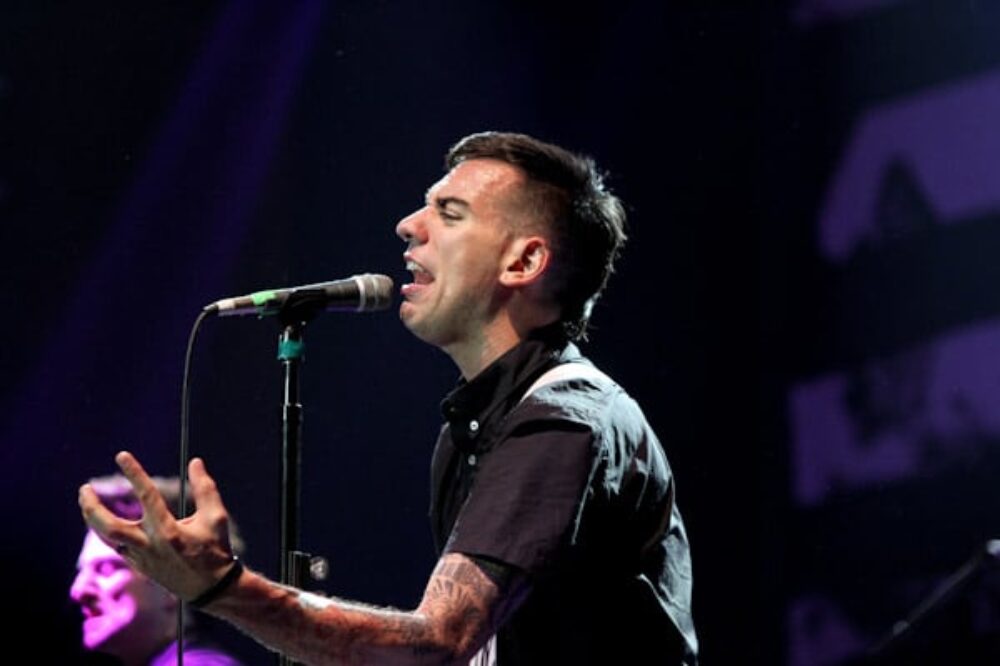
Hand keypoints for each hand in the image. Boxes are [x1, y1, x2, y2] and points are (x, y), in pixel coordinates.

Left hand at [79, 451, 237, 601]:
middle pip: (110, 526)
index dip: (134, 473)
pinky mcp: (139, 566)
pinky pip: (116, 545)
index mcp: (169, 532)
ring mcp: (141, 558)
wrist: (211, 588)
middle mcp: (150, 546)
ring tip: (88, 499)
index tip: (122, 455)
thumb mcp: (217, 517)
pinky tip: (106, 519)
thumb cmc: (215, 549)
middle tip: (84, 488)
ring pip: (107, 537)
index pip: (146, 496)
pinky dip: (107, 530)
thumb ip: (205, 488)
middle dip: (92, 507)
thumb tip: (195, 462)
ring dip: (93, 518)